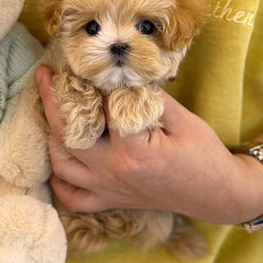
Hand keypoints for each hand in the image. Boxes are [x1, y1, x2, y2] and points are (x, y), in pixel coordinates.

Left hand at [35, 66, 262, 223]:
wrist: (218, 194)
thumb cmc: (204, 155)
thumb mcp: (183, 119)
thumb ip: (149, 97)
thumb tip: (123, 73)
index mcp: (133, 150)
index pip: (99, 109)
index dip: (89, 82)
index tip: (80, 61)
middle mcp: (112, 171)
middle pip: (68, 133)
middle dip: (51, 100)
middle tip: (43, 74)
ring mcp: (107, 189)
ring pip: (61, 164)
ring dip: (51, 136)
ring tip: (49, 109)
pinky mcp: (109, 200)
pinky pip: (71, 197)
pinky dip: (59, 179)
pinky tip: (59, 157)